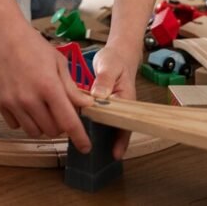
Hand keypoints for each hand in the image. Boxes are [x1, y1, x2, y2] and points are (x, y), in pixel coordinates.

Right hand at [0, 21, 95, 152]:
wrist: (1, 34)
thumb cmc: (31, 44)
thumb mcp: (58, 62)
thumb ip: (71, 88)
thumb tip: (86, 106)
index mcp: (49, 87)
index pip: (68, 123)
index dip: (79, 138)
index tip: (85, 146)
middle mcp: (30, 99)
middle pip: (52, 130)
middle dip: (60, 125)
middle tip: (60, 111)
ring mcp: (13, 103)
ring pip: (34, 132)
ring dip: (42, 125)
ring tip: (43, 108)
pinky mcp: (0, 103)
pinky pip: (16, 125)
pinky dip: (24, 121)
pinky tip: (26, 106)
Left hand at [89, 44, 140, 159]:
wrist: (118, 53)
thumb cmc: (116, 59)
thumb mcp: (109, 66)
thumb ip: (104, 80)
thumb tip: (99, 96)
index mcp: (126, 99)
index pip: (126, 124)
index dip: (121, 140)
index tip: (115, 153)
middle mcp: (121, 106)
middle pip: (117, 128)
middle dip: (110, 143)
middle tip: (96, 154)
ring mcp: (113, 106)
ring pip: (107, 124)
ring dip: (99, 134)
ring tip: (87, 146)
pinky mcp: (104, 104)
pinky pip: (99, 117)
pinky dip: (92, 122)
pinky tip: (80, 127)